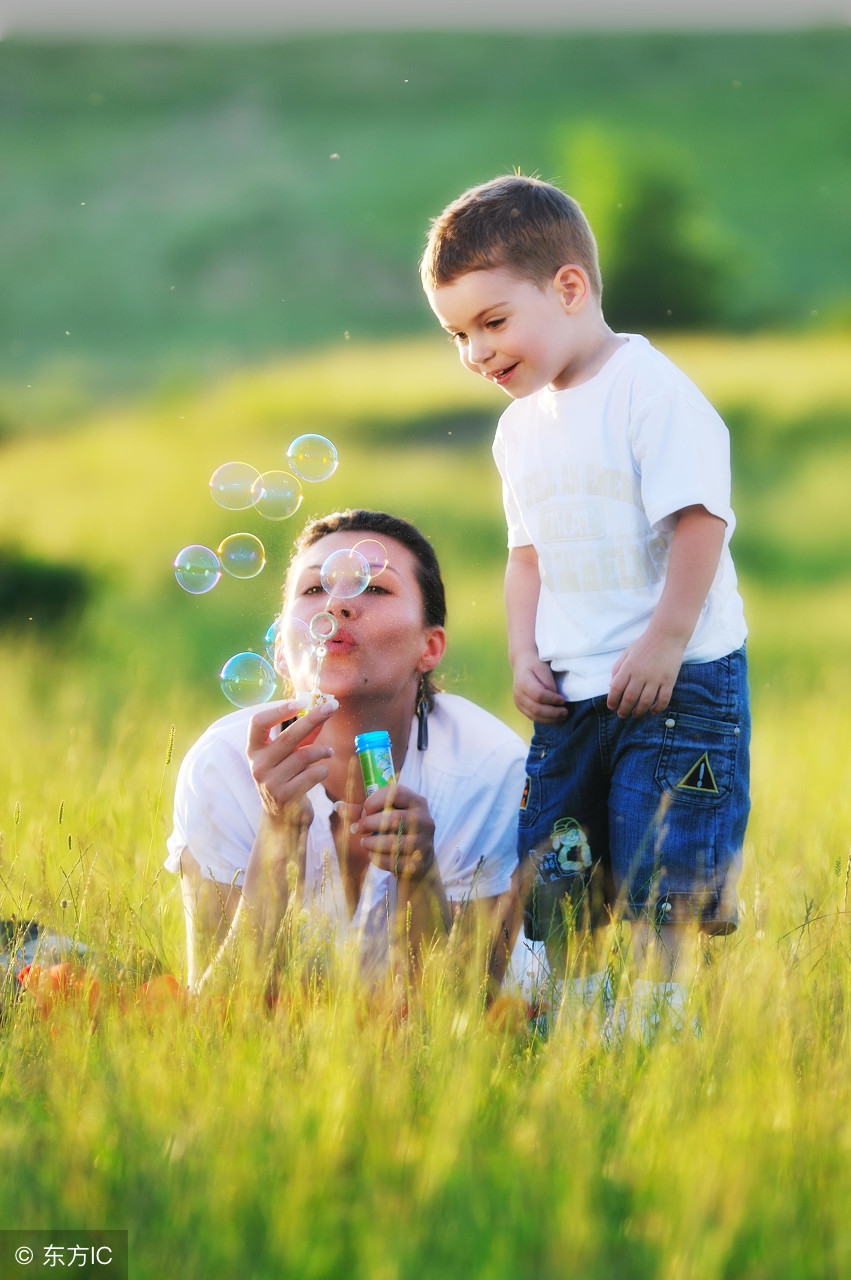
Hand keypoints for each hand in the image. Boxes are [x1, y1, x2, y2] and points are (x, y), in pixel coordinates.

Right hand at [246, 699, 335, 824]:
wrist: (281, 819)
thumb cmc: (286, 778)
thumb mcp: (288, 756)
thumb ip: (302, 736)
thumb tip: (322, 710)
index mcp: (254, 750)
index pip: (258, 723)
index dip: (277, 710)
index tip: (299, 702)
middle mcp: (258, 766)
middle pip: (287, 737)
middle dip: (313, 719)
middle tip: (331, 707)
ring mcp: (270, 782)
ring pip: (303, 756)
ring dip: (322, 751)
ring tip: (329, 752)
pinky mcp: (286, 796)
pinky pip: (312, 774)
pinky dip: (322, 770)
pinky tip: (323, 771)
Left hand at [349, 782, 436, 882]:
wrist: (419, 863)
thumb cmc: (396, 832)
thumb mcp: (384, 816)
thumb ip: (362, 811)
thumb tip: (337, 806)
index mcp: (417, 802)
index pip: (396, 792)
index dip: (375, 801)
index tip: (364, 811)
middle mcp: (425, 820)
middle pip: (392, 818)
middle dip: (368, 824)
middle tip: (357, 829)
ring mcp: (424, 843)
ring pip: (391, 842)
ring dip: (370, 843)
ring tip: (364, 842)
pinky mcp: (418, 864)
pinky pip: (391, 861)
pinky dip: (377, 859)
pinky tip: (374, 855)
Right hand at [512, 653, 568, 723]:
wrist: (522, 663)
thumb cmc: (535, 664)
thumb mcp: (543, 668)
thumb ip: (548, 683)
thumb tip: (555, 697)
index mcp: (523, 682)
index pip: (539, 695)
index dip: (552, 699)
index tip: (563, 700)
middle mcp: (518, 694)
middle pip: (536, 709)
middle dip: (553, 713)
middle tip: (566, 712)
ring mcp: (518, 702)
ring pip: (534, 716)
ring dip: (550, 719)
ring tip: (563, 716)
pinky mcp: (520, 707)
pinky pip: (532, 717)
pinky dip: (545, 720)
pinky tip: (554, 718)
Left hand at [607, 630, 685, 718]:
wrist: (667, 635)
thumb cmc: (645, 644)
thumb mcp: (627, 653)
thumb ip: (617, 669)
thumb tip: (612, 687)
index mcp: (628, 667)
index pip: (616, 689)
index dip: (612, 701)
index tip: (612, 707)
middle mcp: (640, 674)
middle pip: (629, 699)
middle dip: (624, 710)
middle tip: (622, 715)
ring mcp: (655, 679)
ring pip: (645, 702)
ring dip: (638, 712)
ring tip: (635, 714)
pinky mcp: (669, 681)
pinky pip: (663, 700)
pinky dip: (657, 709)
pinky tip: (652, 711)